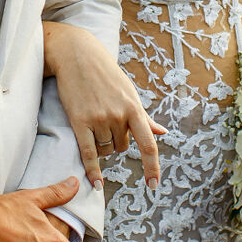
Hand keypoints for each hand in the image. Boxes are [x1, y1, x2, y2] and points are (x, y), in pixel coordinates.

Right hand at [44, 20, 163, 189]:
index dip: (152, 167)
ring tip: (95, 120)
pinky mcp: (79, 121)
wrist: (78, 55)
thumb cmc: (106, 74)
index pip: (148, 144)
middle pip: (122, 147)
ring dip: (102, 145)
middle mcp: (118, 115)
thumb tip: (163, 133)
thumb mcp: (129, 93)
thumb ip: (145, 117)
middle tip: (107, 118)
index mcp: (134, 108)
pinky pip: (89, 153)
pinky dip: (93, 171)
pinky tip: (96, 184)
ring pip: (106, 150)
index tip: (154, 186)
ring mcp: (99, 119)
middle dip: (117, 140)